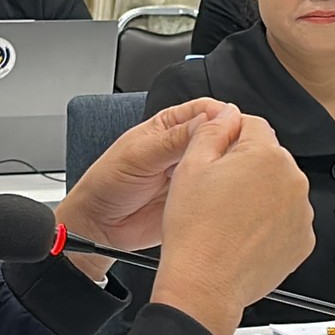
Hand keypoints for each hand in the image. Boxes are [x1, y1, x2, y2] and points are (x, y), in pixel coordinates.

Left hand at [55, 98, 232, 281]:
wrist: (99, 224)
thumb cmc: (106, 183)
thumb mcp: (139, 154)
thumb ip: (174, 138)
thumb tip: (210, 121)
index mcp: (169, 126)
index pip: (206, 110)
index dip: (223, 116)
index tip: (234, 126)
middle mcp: (184, 148)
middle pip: (220, 137)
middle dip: (231, 143)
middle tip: (236, 153)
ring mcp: (192, 174)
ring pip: (222, 165)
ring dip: (229, 169)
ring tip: (229, 175)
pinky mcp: (196, 199)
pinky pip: (218, 193)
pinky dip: (225, 194)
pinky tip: (225, 195)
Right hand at [150, 106, 313, 334]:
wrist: (205, 284)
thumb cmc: (194, 231)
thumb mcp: (191, 165)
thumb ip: (212, 129)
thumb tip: (226, 113)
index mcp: (266, 155)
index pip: (253, 125)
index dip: (229, 137)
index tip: (217, 156)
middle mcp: (292, 180)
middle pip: (268, 158)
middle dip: (246, 167)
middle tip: (216, 192)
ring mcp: (302, 212)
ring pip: (278, 189)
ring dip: (259, 195)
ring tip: (228, 217)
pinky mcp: (303, 240)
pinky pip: (286, 219)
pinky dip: (269, 224)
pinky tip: (243, 234)